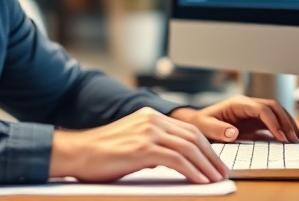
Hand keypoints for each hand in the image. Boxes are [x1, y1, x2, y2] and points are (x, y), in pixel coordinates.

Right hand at [49, 107, 228, 183]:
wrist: (77, 153)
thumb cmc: (100, 154)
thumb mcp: (132, 144)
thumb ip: (152, 147)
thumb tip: (171, 161)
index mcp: (149, 116)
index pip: (187, 129)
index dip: (205, 146)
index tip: (215, 161)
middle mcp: (151, 120)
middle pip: (193, 136)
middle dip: (211, 156)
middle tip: (221, 172)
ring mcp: (148, 132)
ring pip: (188, 148)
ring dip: (206, 165)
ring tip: (215, 179)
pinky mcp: (143, 148)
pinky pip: (177, 160)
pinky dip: (192, 171)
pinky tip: (200, 181)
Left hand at [169, 95, 298, 143]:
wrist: (197, 122)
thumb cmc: (200, 123)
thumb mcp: (204, 126)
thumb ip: (217, 129)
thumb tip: (234, 133)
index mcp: (238, 104)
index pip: (261, 109)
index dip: (273, 121)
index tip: (281, 136)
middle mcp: (248, 105)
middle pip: (273, 107)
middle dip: (286, 121)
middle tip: (294, 138)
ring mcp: (252, 112)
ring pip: (276, 113)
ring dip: (288, 123)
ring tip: (297, 138)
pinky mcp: (254, 121)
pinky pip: (273, 122)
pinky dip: (283, 128)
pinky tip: (290, 138)